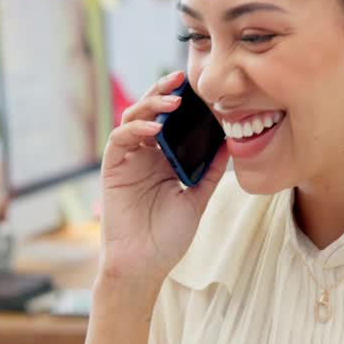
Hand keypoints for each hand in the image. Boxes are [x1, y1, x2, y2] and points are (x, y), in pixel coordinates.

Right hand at [97, 71, 228, 288]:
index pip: (171, 121)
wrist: (144, 264)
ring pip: (133, 118)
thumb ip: (210, 170)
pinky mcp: (113, 168)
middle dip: (163, 92)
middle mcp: (145, 154)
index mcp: (164, 159)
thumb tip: (230, 142)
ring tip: (171, 102)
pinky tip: (154, 130)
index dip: (181, 101)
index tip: (199, 87)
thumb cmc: (168, 236)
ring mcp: (127, 159)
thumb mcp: (197, 197)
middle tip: (181, 79)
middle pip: (150, 111)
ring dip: (150, 105)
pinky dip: (136, 129)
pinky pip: (120, 139)